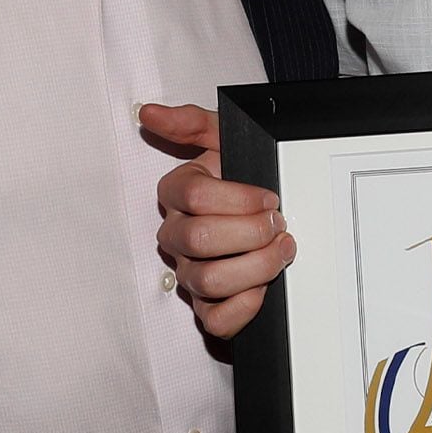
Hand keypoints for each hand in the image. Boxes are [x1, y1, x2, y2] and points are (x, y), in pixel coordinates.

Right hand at [141, 102, 292, 337]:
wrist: (270, 220)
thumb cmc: (245, 179)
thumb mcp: (227, 141)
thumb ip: (192, 122)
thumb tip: (148, 112)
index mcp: (178, 194)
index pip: (193, 195)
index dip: (238, 197)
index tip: (270, 197)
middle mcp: (176, 236)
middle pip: (198, 238)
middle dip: (249, 232)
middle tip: (279, 225)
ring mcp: (188, 275)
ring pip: (207, 280)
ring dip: (255, 267)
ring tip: (282, 251)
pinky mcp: (208, 310)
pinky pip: (215, 320)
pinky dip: (244, 307)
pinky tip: (264, 289)